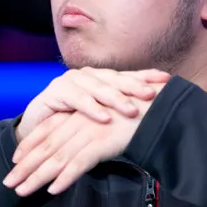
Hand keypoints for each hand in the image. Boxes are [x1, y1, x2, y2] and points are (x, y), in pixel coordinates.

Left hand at [4, 83, 164, 196]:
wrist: (162, 105)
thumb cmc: (140, 113)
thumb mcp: (110, 120)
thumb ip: (95, 132)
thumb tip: (84, 148)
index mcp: (80, 114)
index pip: (48, 130)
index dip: (30, 146)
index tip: (15, 160)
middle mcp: (80, 122)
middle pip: (46, 147)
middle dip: (25, 166)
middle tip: (7, 183)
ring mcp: (90, 132)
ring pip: (57, 158)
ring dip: (36, 177)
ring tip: (21, 192)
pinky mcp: (103, 142)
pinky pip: (80, 163)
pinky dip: (66, 177)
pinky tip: (53, 190)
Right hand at [13, 68, 170, 145]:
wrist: (39, 132)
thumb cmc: (73, 124)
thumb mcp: (102, 117)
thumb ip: (122, 111)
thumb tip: (157, 110)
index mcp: (101, 79)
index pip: (128, 75)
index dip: (147, 76)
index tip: (168, 80)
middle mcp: (88, 76)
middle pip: (115, 79)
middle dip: (135, 87)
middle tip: (152, 94)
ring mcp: (70, 80)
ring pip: (98, 88)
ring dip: (115, 99)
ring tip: (132, 110)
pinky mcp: (55, 91)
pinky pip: (76, 99)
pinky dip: (91, 108)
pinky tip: (104, 117)